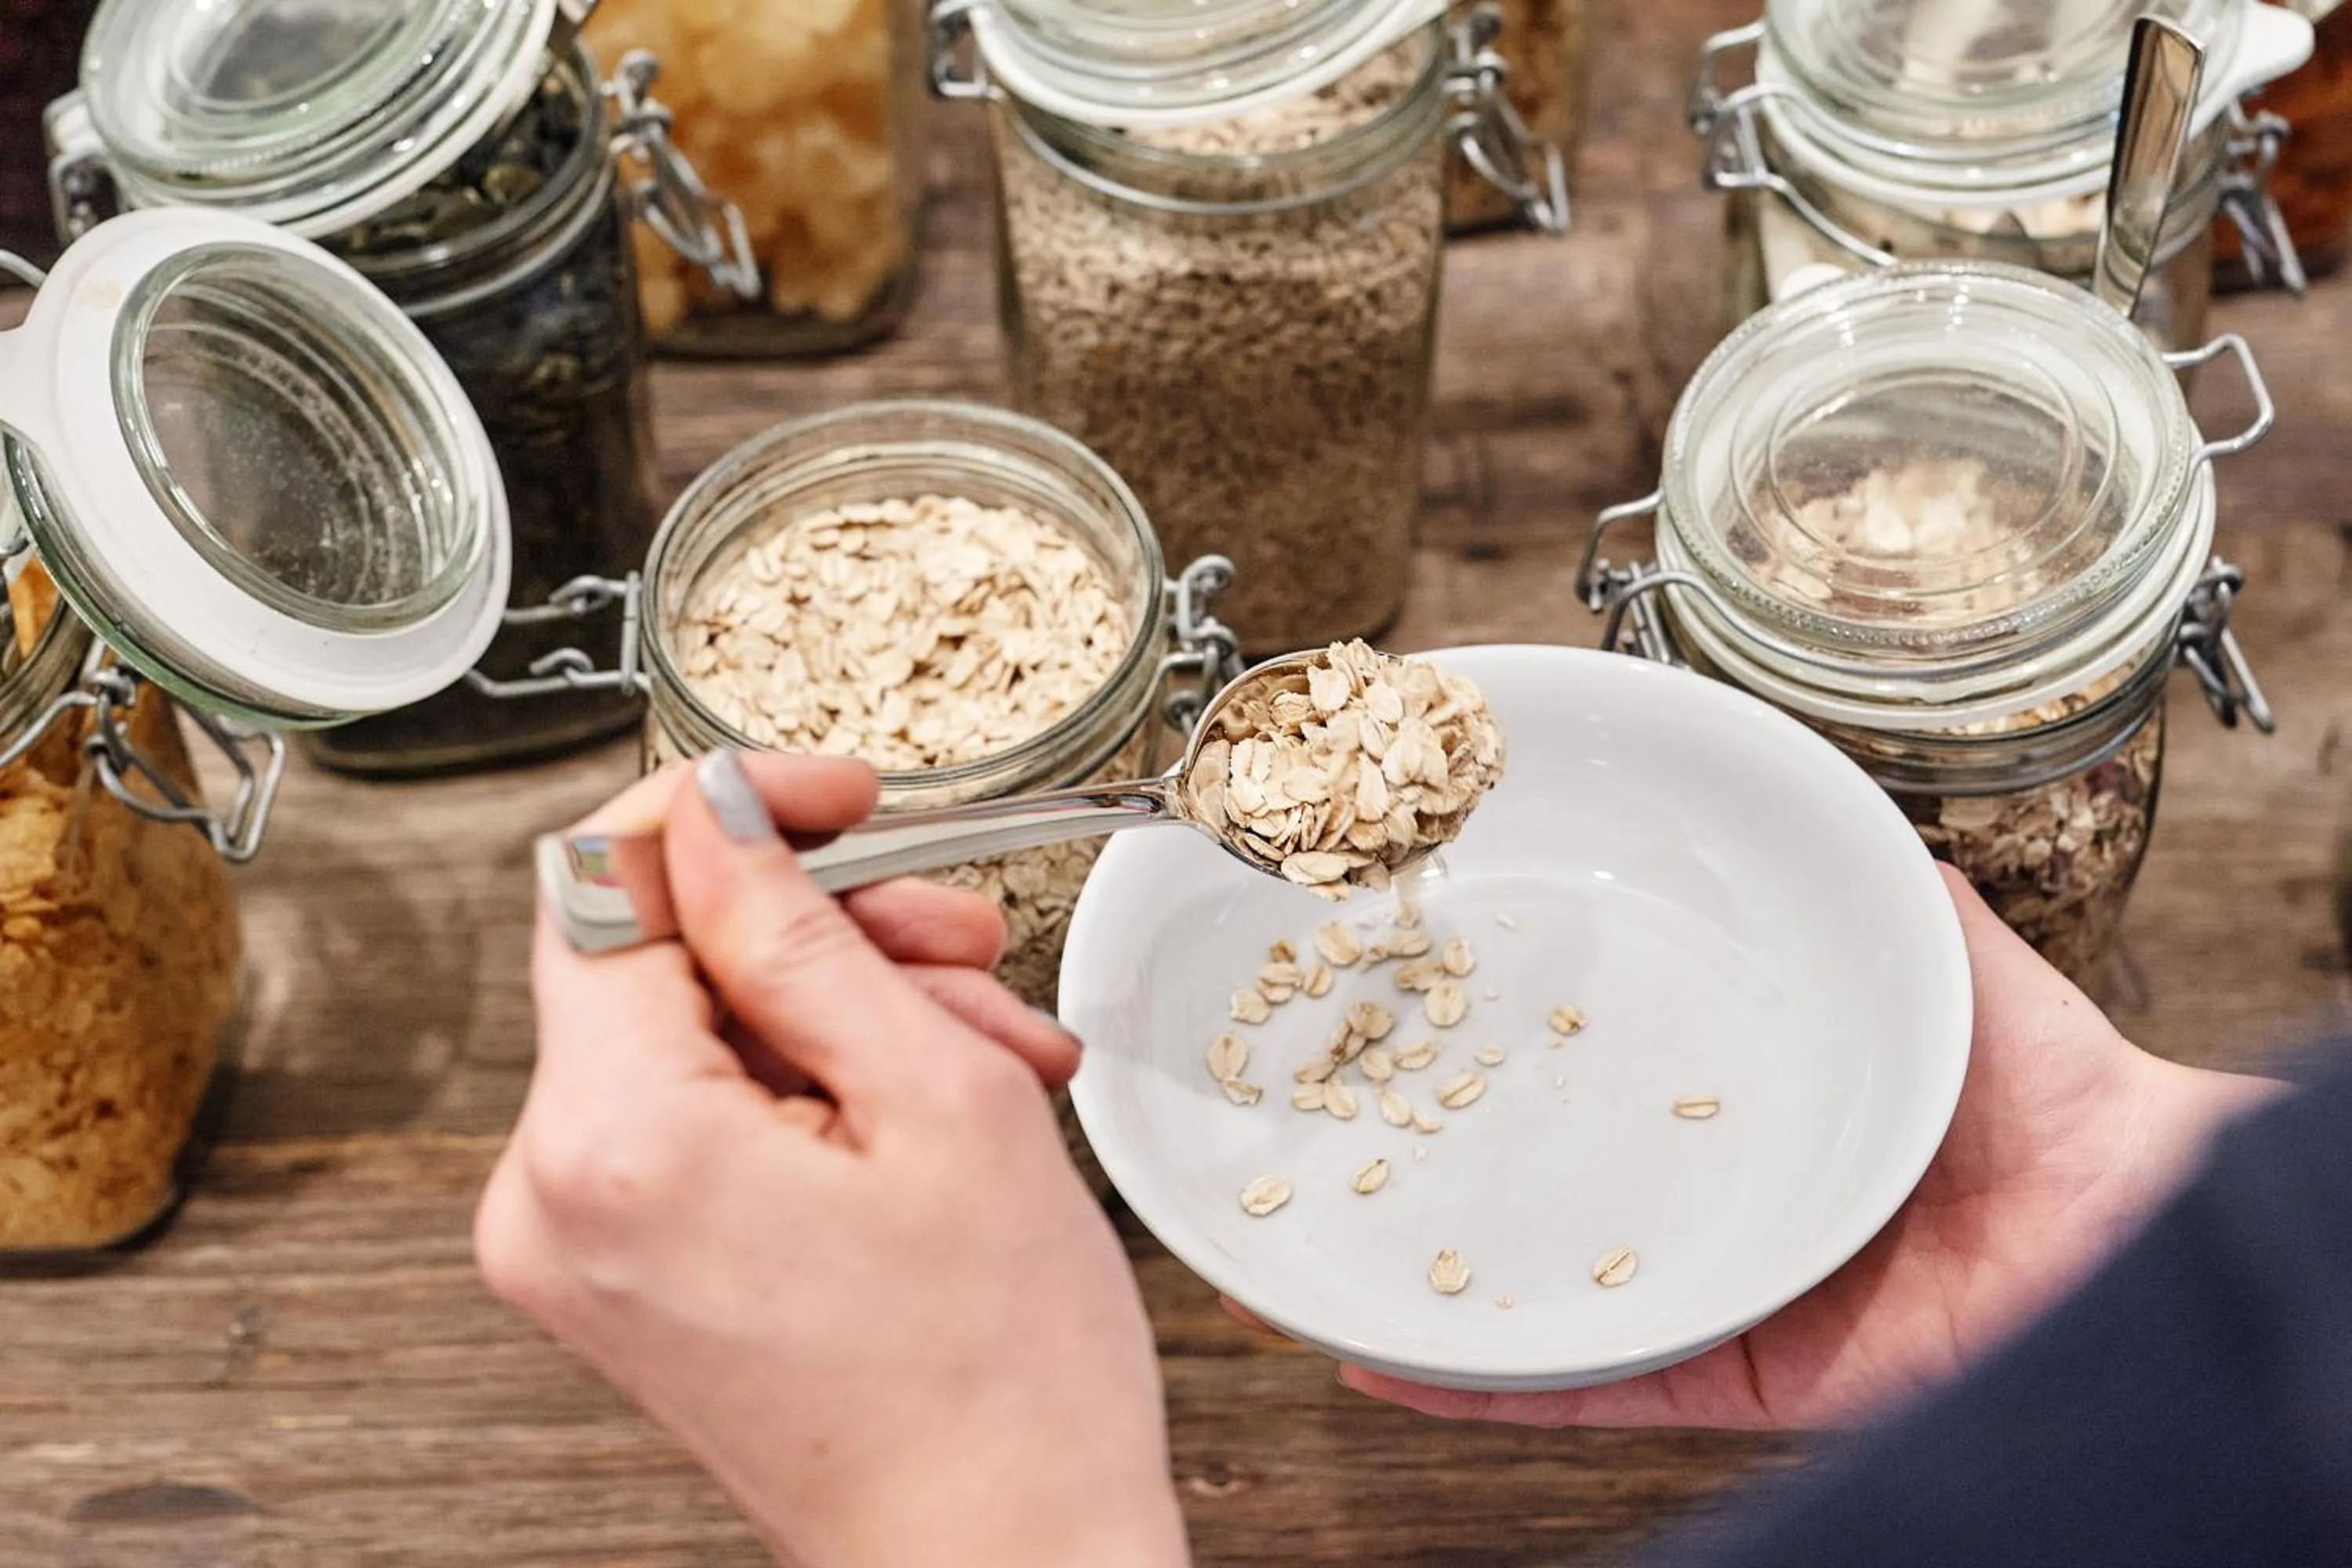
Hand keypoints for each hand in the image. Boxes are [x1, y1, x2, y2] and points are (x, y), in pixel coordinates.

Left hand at [476, 752, 1190, 1567]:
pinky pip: (697, 1115)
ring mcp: (576, 1246)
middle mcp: (552, 1198)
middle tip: (966, 950)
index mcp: (616, 1142)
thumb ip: (805, 934)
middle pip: (663, 958)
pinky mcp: (616, 1273)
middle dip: (829, 929)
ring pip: (698, 1032)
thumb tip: (719, 817)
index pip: (608, 880)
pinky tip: (932, 1108)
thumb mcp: (939, 1099)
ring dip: (846, 1011)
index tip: (840, 794)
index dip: (733, 809)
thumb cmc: (1000, 1379)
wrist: (1001, 1560)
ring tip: (989, 1056)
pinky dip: (812, 1087)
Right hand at [1340, 866, 2284, 1431]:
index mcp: (1753, 1091)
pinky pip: (1591, 1386)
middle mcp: (1717, 1187)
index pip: (1600, 1062)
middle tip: (1311, 1124)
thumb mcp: (1949, 946)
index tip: (1405, 995)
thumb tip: (1807, 777)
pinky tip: (1388, 1359)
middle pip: (1544, 1178)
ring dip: (1420, 1280)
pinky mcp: (1729, 1367)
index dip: (1501, 1039)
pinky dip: (1483, 1383)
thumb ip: (1880, 874)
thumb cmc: (2059, 1083)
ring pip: (1541, 1289)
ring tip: (1303, 1256)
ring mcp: (1715, 1282)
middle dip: (1428, 1159)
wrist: (2133, 1233)